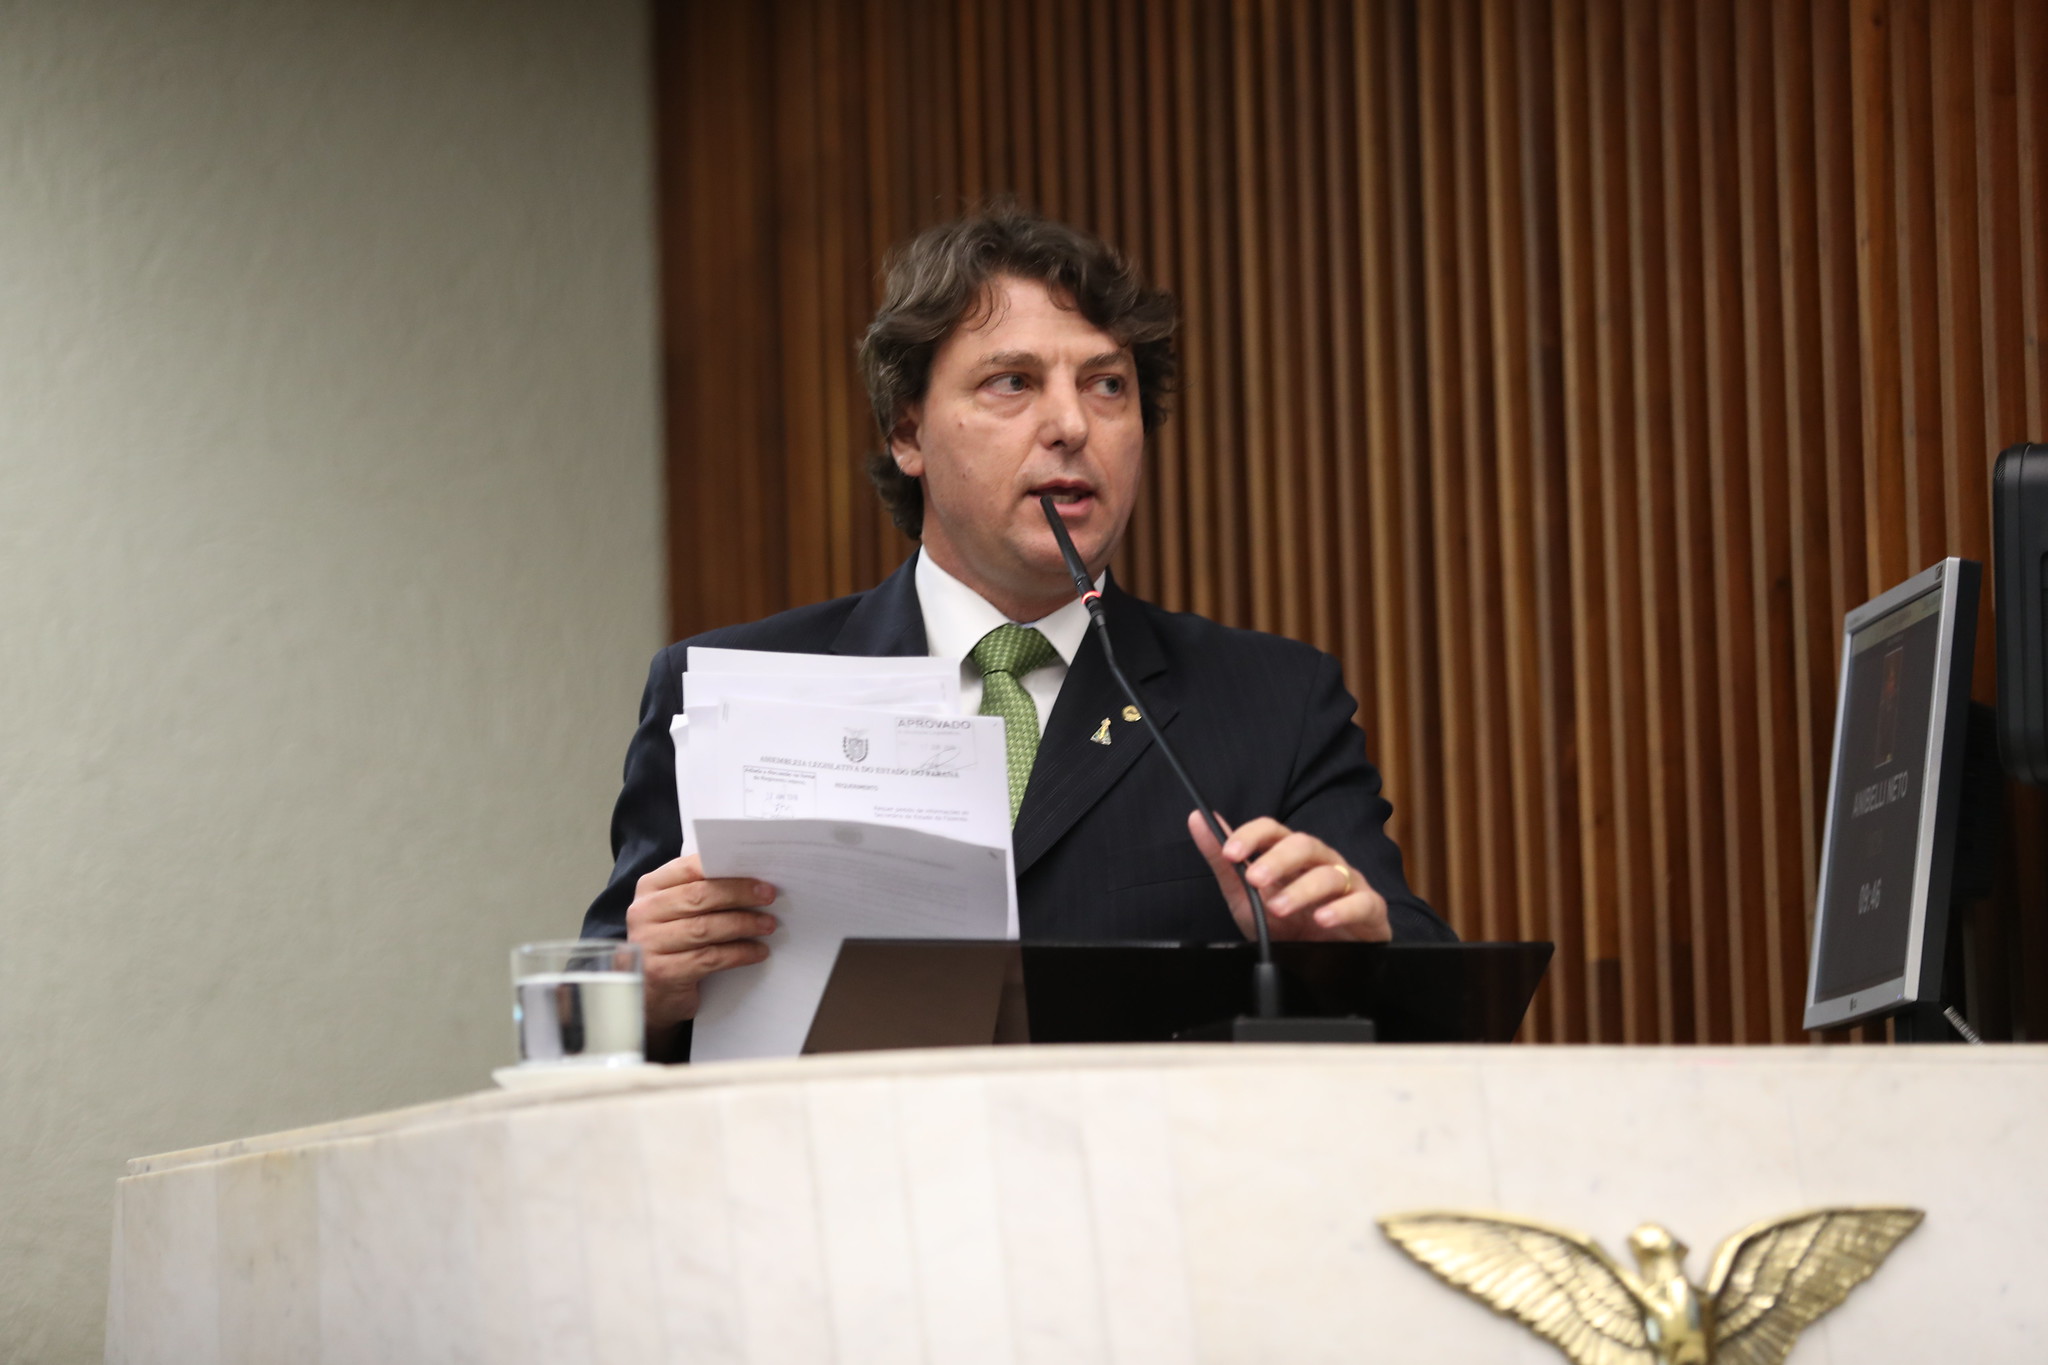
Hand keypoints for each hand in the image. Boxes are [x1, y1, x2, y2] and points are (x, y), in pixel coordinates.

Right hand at [626, 854, 778, 1034]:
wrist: (654, 995)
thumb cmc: (674, 944)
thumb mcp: (679, 912)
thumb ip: (701, 890)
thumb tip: (750, 878)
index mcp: (650, 888)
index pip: (688, 868)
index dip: (726, 870)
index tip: (758, 875)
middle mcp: (643, 913)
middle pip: (698, 896)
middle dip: (739, 894)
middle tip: (768, 896)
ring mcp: (649, 944)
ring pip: (704, 928)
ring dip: (743, 924)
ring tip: (768, 925)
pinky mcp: (663, 972)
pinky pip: (709, 958)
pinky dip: (739, 953)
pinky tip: (757, 951)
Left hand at [1187, 811, 1390, 942]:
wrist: (1317, 965)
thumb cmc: (1286, 925)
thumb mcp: (1245, 897)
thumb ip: (1224, 862)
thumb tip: (1198, 819)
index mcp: (1292, 855)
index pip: (1274, 830)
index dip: (1252, 836)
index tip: (1229, 852)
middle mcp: (1322, 862)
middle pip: (1305, 845)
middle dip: (1278, 860)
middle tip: (1254, 880)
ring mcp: (1347, 884)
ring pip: (1329, 874)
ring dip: (1301, 890)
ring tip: (1279, 908)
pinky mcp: (1369, 909)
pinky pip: (1362, 902)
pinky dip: (1342, 909)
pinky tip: (1323, 918)